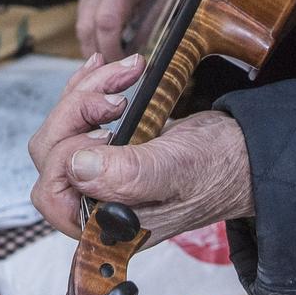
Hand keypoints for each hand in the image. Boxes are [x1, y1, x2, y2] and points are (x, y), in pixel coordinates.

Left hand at [28, 54, 253, 243]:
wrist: (245, 153)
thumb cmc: (218, 169)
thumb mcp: (175, 169)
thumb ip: (128, 175)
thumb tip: (77, 167)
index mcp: (105, 224)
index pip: (51, 192)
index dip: (68, 155)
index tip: (109, 133)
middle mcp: (95, 203)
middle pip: (50, 152)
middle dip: (78, 111)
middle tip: (117, 97)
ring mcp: (100, 174)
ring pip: (64, 126)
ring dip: (87, 92)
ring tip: (125, 73)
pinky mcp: (108, 148)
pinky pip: (79, 116)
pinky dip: (90, 88)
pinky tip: (108, 70)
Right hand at [76, 0, 167, 58]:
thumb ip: (155, 24)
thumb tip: (143, 59)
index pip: (107, 21)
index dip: (112, 49)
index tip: (123, 66)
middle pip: (86, 27)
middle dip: (99, 54)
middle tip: (114, 74)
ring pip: (81, 26)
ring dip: (94, 48)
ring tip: (111, 64)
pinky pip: (83, 18)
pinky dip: (94, 36)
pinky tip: (106, 47)